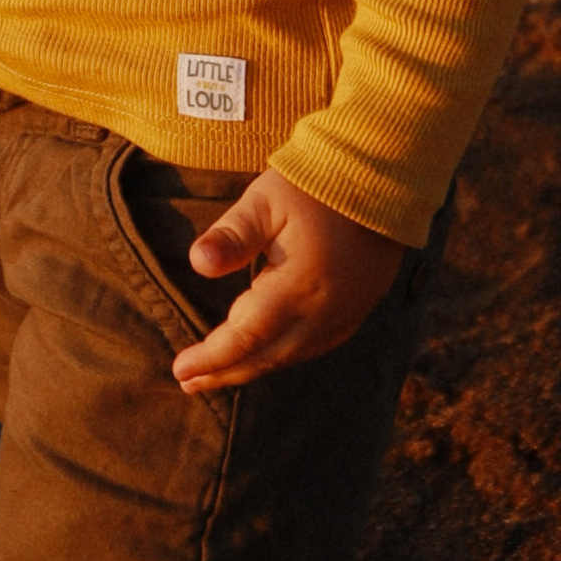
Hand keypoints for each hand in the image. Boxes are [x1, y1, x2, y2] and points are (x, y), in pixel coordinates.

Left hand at [168, 169, 406, 394]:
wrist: (380, 178)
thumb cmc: (314, 185)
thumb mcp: (265, 201)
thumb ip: (232, 236)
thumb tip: (197, 263)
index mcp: (299, 286)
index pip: (246, 337)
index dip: (212, 358)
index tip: (180, 372)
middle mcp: (325, 311)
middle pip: (267, 356)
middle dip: (225, 372)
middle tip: (188, 382)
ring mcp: (346, 314)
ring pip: (292, 355)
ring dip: (254, 367)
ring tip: (218, 375)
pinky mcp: (358, 309)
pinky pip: (316, 345)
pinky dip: (284, 355)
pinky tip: (265, 355)